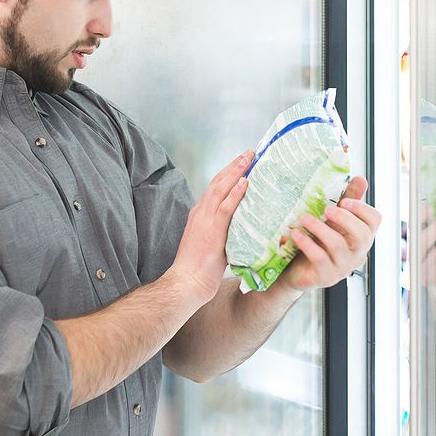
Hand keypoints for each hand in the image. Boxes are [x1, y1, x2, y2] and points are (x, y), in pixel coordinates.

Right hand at [169, 149, 251, 305]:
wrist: (186, 283)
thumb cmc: (199, 269)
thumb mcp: (214, 244)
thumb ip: (226, 231)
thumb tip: (244, 226)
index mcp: (200, 215)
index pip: (216, 188)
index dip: (229, 173)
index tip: (242, 163)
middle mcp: (201, 213)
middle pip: (218, 182)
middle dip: (234, 165)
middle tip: (249, 152)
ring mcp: (205, 221)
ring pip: (221, 189)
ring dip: (236, 171)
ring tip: (249, 158)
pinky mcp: (211, 232)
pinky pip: (224, 208)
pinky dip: (234, 194)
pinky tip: (244, 182)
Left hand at [280, 176, 381, 290]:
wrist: (295, 270)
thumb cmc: (317, 242)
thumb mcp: (331, 220)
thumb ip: (347, 200)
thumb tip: (360, 179)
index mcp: (361, 237)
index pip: (374, 221)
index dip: (362, 209)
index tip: (344, 201)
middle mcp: (356, 253)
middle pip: (362, 235)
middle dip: (345, 219)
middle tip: (327, 209)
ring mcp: (343, 267)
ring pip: (339, 246)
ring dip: (320, 228)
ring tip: (304, 218)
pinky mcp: (326, 277)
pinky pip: (319, 258)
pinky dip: (307, 244)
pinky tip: (296, 234)